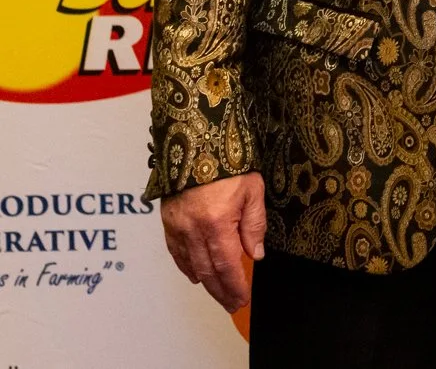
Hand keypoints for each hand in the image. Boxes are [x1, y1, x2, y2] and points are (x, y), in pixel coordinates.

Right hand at [161, 172, 266, 310]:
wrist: (196, 143)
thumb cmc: (229, 165)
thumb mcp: (252, 191)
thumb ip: (254, 225)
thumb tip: (255, 254)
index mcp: (217, 223)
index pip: (227, 265)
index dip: (235, 285)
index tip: (242, 298)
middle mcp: (193, 229)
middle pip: (207, 271)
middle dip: (221, 291)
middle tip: (232, 304)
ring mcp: (177, 227)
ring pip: (190, 265)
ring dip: (205, 283)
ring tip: (218, 294)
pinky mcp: (167, 221)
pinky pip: (175, 252)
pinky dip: (186, 267)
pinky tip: (196, 275)